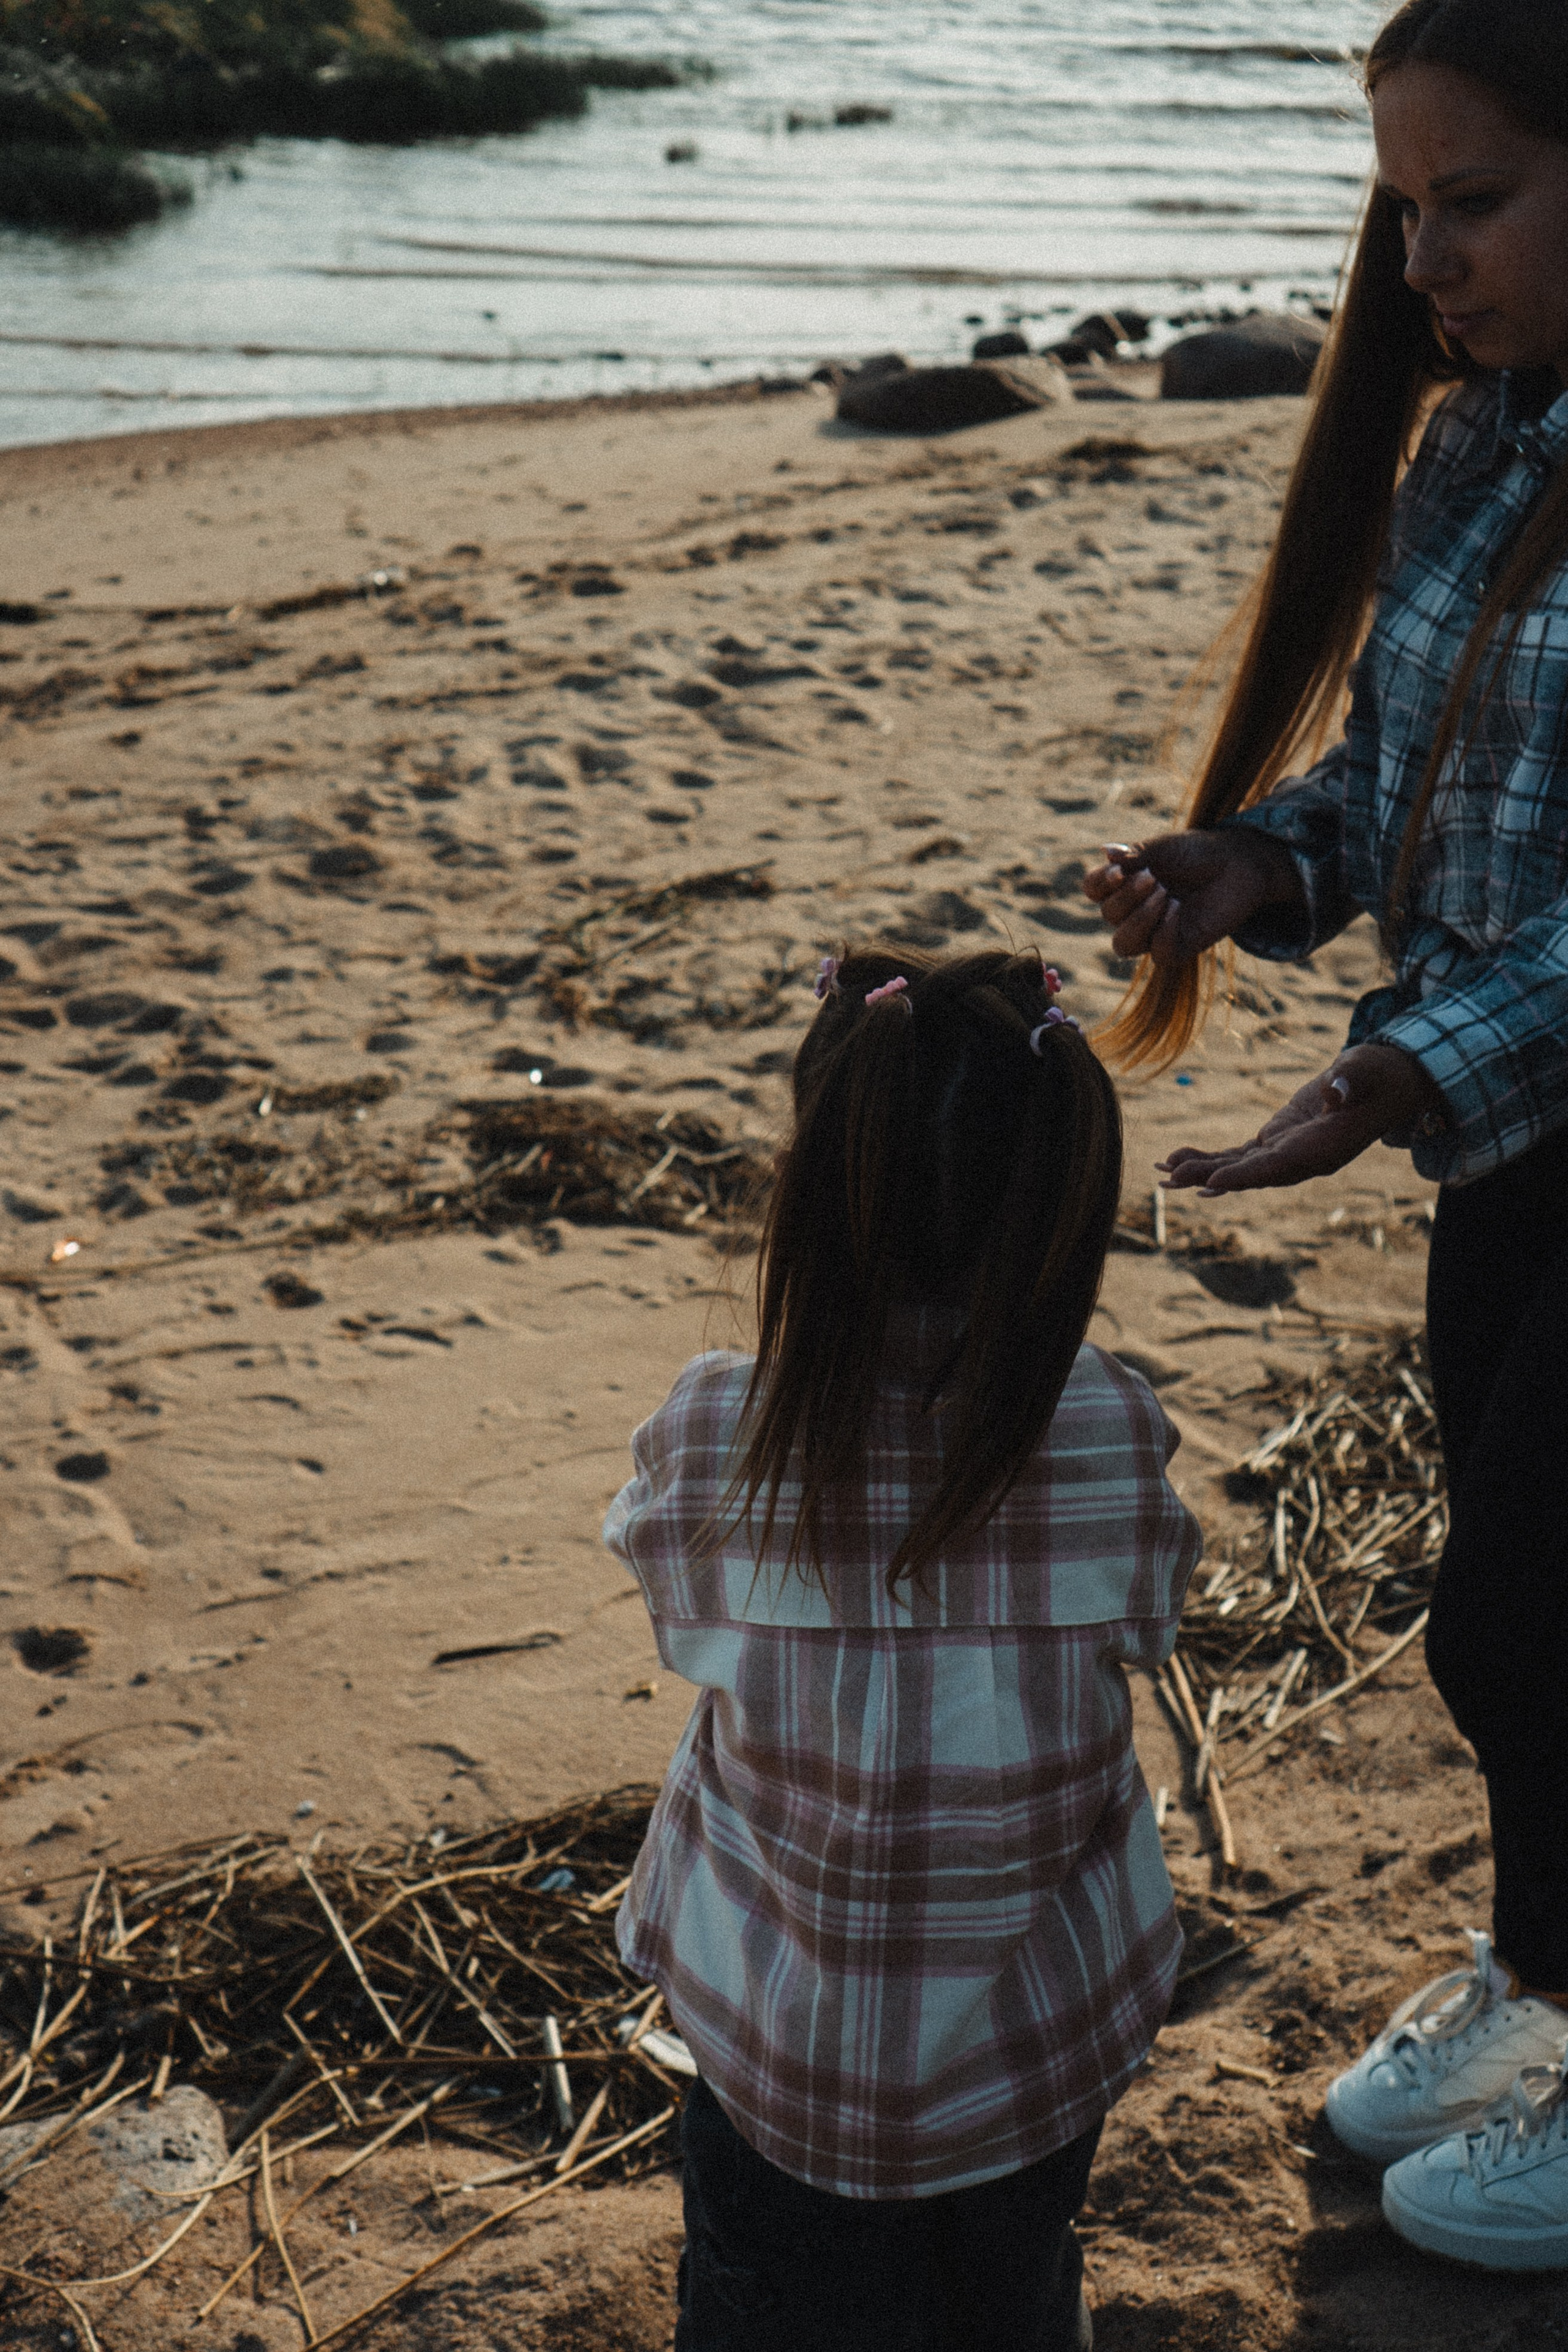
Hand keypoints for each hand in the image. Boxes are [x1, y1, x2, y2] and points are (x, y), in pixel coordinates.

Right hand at [1082, 830, 1303, 967]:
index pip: (1094, 890)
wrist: (1239, 864)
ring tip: (1165, 896)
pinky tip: (1177, 911)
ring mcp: (1155, 931)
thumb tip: (1106, 852)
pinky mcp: (1179, 947)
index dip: (1100, 884)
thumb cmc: (1198, 852)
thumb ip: (1135, 855)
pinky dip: (1163, 934)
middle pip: (1109, 915)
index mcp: (1125, 883)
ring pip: (1123, 944)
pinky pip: (1158, 954)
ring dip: (1139, 920)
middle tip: (1154, 877)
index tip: (1119, 871)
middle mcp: (1135, 910)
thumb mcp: (1165, 849)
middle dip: (1128, 896)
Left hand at [1157, 1045, 1441, 1197]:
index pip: (1279, 1166)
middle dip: (1210, 1178)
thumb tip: (1336, 1091)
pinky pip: (1240, 1156)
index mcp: (1324, 1149)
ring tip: (1163, 1172)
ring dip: (1202, 1171)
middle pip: (1250, 1174)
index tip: (1212, 1182)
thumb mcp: (1369, 1070)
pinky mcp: (1278, 1141)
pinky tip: (1180, 1158)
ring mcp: (1289, 1153)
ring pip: (1239, 1168)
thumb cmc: (1380, 1075)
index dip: (1245, 1175)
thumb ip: (1352, 1081)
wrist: (1387, 1082)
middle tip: (1170, 1180)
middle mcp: (1303, 1160)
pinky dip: (1211, 1158)